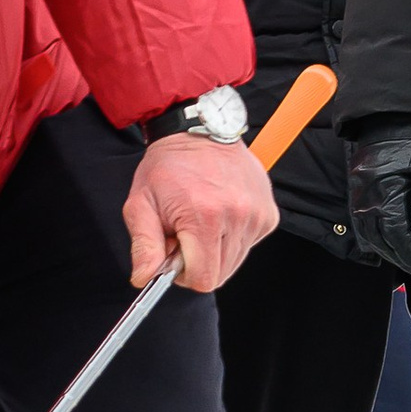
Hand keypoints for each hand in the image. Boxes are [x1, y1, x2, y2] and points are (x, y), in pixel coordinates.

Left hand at [122, 135, 279, 293]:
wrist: (197, 132)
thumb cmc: (168, 166)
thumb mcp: (141, 204)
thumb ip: (143, 245)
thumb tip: (145, 278)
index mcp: (204, 217)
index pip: (203, 279)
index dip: (184, 274)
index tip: (176, 255)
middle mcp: (237, 216)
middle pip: (222, 274)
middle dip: (200, 261)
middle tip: (185, 233)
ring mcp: (257, 214)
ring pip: (236, 261)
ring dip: (216, 250)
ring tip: (201, 221)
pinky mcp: (269, 213)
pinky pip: (250, 244)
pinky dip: (233, 237)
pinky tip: (219, 214)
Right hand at [345, 118, 410, 280]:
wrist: (396, 102)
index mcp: (388, 192)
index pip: (400, 240)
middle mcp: (367, 196)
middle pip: (381, 243)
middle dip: (404, 260)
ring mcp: (358, 190)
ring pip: (368, 235)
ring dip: (388, 252)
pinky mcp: (358, 184)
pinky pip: (361, 220)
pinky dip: (375, 236)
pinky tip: (390, 242)